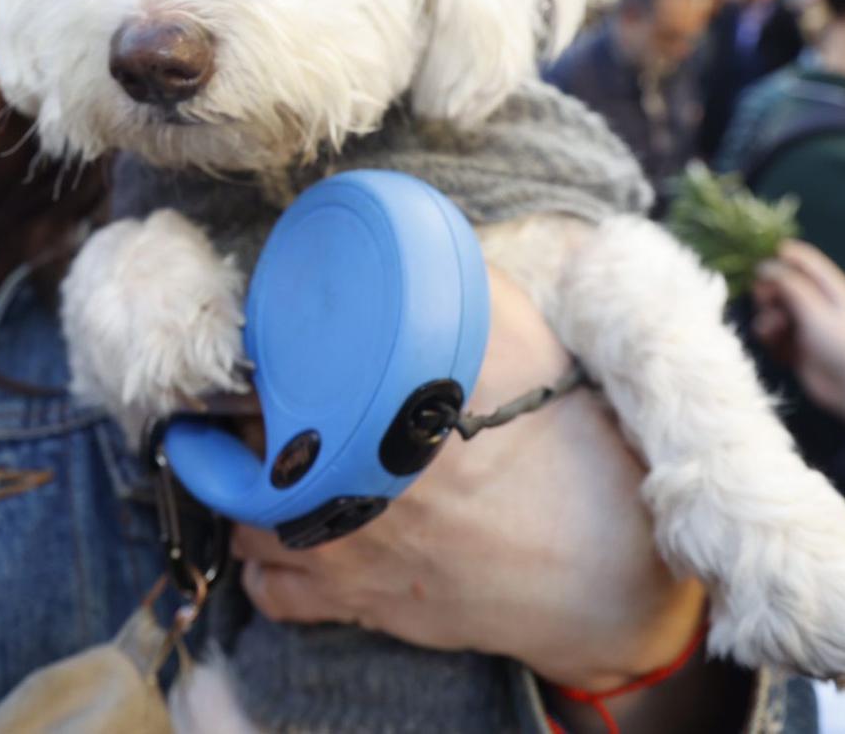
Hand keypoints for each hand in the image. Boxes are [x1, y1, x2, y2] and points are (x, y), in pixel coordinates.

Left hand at [232, 267, 705, 692]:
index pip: (265, 372)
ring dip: (252, 495)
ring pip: (244, 522)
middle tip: (283, 404)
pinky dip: (268, 570)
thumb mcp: (518, 335)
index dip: (263, 359)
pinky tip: (293, 541)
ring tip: (282, 470)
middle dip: (255, 421)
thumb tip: (422, 239)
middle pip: (241, 443)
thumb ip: (460, 283)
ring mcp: (336, 547)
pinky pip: (271, 594)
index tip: (273, 350)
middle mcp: (333, 476)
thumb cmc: (561, 442)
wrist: (602, 558)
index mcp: (364, 403)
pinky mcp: (354, 604)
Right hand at [750, 241, 844, 424]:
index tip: (759, 267)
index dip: (777, 257)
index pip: (799, 257)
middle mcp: (815, 300)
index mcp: (828, 285)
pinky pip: (771, 330)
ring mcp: (803, 322)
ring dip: (766, 315)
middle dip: (768, 290)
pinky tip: (772, 341)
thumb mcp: (815, 307)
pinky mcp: (794, 343)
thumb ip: (788, 283)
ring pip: (772, 307)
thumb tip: (764, 266)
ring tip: (773, 329)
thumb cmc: (841, 343)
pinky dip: (768, 333)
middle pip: (780, 282)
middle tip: (766, 301)